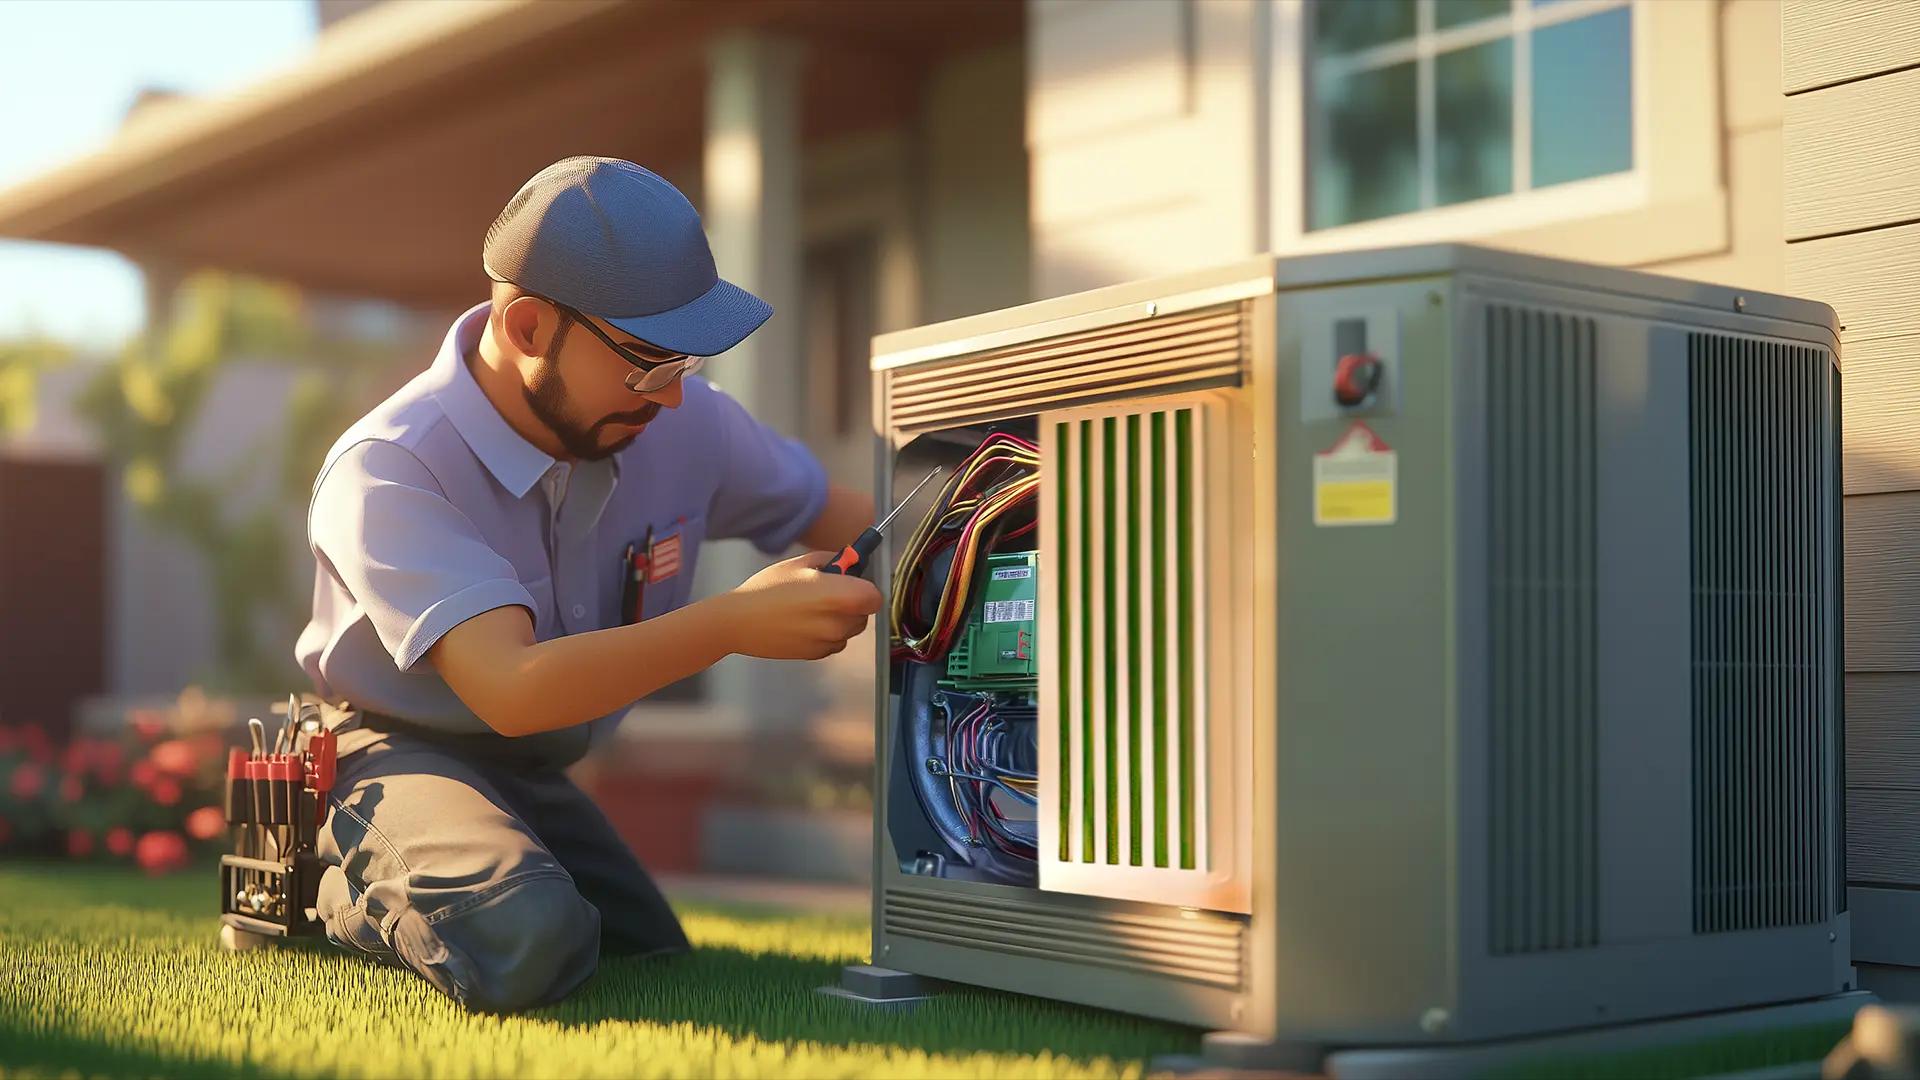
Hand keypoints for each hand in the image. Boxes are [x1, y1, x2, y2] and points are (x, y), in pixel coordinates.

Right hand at [722, 551, 883, 659]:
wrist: (739, 621)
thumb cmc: (768, 587)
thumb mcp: (800, 563)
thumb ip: (832, 561)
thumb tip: (848, 563)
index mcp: (841, 596)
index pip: (875, 597)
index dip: (865, 589)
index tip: (851, 583)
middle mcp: (840, 622)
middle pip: (864, 614)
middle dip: (852, 604)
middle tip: (826, 593)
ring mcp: (829, 642)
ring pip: (849, 630)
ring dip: (839, 620)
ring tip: (810, 609)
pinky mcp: (817, 655)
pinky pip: (834, 642)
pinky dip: (826, 634)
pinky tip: (802, 624)